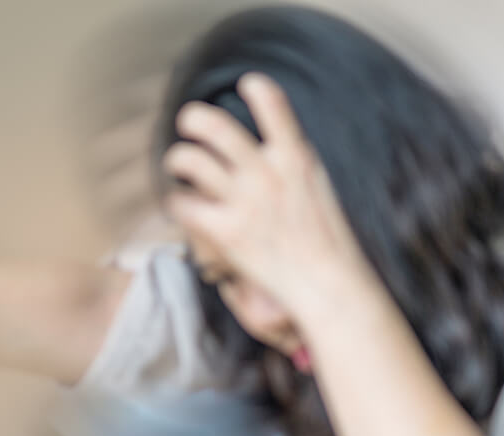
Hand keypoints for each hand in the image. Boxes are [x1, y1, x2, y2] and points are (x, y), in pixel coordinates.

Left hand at [162, 72, 376, 324]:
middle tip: (188, 121)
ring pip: (190, 160)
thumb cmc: (326, 239)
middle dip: (194, 118)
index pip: (274, 104)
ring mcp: (244, 202)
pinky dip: (177, 201)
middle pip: (215, 127)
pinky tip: (181, 203)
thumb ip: (290, 161)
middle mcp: (267, 174)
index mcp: (296, 157)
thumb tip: (265, 145)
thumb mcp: (317, 186)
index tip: (247, 83)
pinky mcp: (226, 232)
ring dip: (178, 158)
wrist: (327, 284)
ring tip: (179, 163)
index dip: (257, 88)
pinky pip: (183, 204)